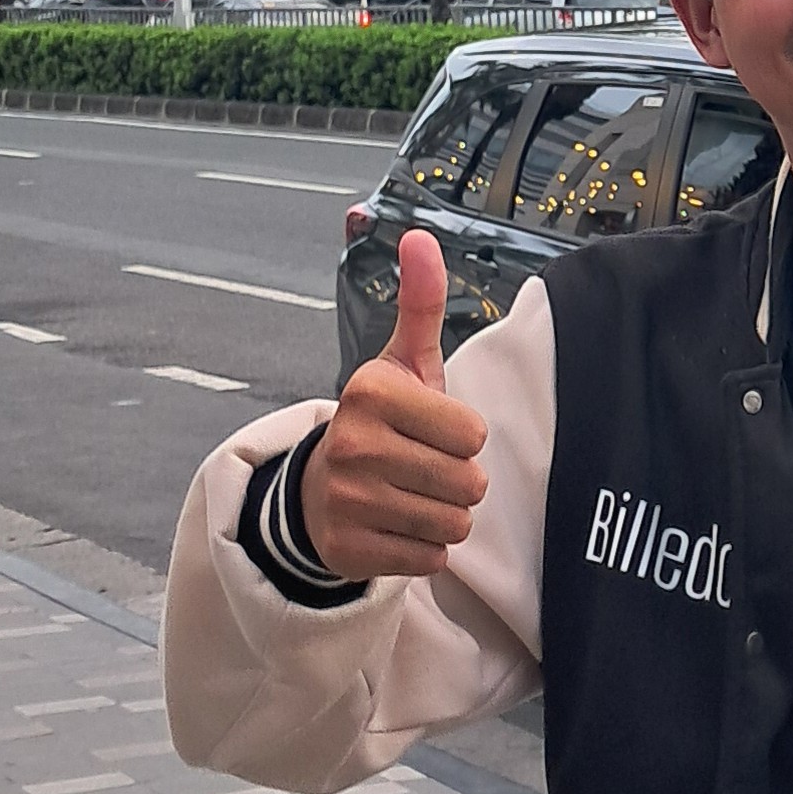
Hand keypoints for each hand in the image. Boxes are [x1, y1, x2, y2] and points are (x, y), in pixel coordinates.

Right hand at [300, 230, 490, 580]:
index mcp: (371, 392)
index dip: (463, 436)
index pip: (473, 433)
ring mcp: (346, 501)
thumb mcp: (401, 362)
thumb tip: (419, 235)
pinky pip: (430, 558)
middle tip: (425, 469)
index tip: (432, 430)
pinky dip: (424, 548)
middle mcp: (353, 444)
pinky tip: (396, 527)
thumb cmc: (382, 421)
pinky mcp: (347, 550)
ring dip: (446, 515)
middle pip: (468, 482)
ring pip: (453, 523)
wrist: (319, 491)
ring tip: (412, 496)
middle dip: (460, 480)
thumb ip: (420, 302)